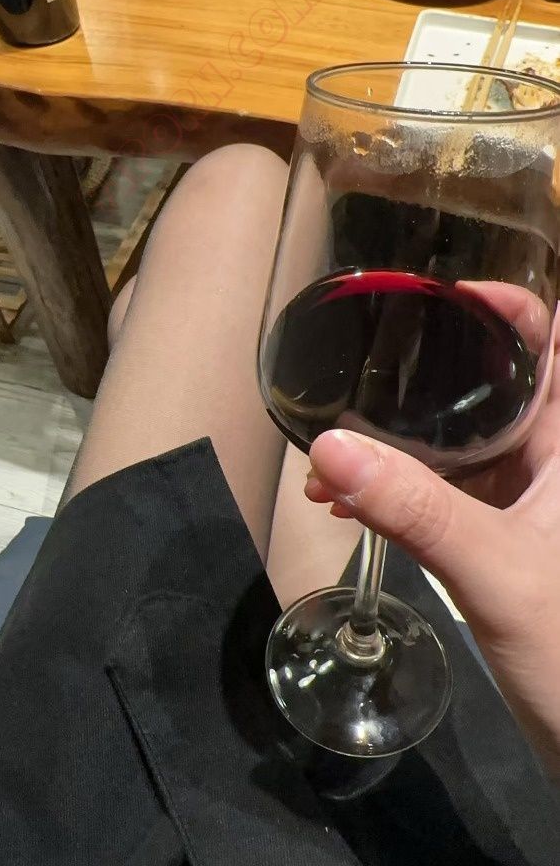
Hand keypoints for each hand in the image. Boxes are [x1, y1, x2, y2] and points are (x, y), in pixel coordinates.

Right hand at [305, 293, 559, 777]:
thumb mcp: (497, 572)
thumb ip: (417, 511)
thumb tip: (331, 449)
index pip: (551, 344)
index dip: (506, 306)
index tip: (440, 298)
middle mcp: (553, 459)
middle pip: (493, 386)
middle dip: (425, 381)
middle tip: (363, 372)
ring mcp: (529, 499)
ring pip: (462, 444)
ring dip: (400, 445)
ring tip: (334, 458)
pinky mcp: (505, 535)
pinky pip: (448, 493)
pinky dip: (400, 491)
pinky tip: (347, 505)